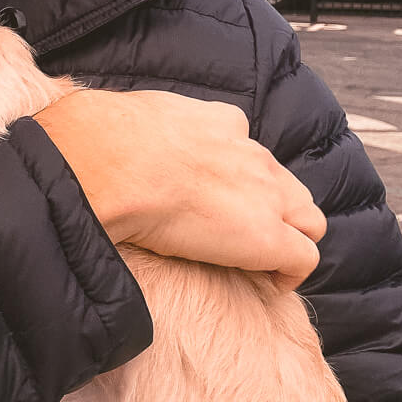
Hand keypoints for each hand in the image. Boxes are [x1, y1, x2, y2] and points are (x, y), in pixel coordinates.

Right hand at [34, 87, 325, 289]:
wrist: (106, 164)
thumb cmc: (100, 141)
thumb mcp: (126, 117)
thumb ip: (134, 125)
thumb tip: (93, 128)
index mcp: (219, 123)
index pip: (247, 151)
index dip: (238, 180)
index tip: (215, 200)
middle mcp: (251, 154)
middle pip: (287, 186)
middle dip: (274, 211)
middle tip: (239, 238)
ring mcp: (265, 194)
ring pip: (307, 218)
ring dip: (287, 240)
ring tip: (256, 265)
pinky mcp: (267, 235)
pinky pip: (304, 257)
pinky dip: (290, 272)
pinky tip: (266, 284)